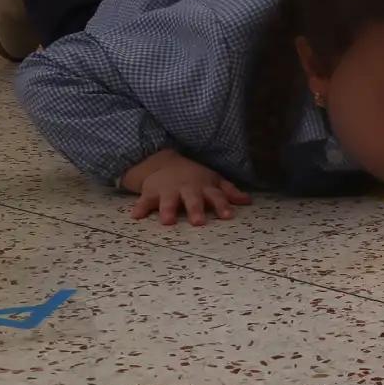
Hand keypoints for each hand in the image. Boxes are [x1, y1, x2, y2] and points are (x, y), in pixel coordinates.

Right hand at [120, 149, 249, 224]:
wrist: (163, 162)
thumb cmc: (194, 177)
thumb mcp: (212, 180)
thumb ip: (228, 192)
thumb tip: (247, 200)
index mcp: (203, 187)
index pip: (216, 196)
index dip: (222, 205)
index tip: (228, 215)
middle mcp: (186, 189)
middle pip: (192, 199)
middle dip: (195, 209)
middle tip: (198, 222)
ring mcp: (168, 191)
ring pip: (168, 201)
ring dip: (167, 210)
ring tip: (167, 222)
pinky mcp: (151, 193)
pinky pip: (145, 201)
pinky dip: (140, 207)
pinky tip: (136, 215)